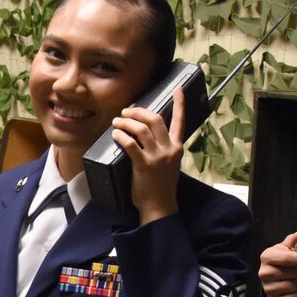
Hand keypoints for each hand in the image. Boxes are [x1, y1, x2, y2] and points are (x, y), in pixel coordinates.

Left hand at [110, 84, 186, 222]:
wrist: (160, 207)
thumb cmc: (161, 186)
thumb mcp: (168, 164)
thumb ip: (163, 148)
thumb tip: (145, 133)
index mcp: (177, 148)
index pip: (180, 121)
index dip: (180, 103)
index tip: (178, 89)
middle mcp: (169, 150)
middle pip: (155, 120)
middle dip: (139, 111)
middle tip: (126, 110)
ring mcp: (157, 158)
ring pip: (141, 129)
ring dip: (126, 121)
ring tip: (117, 121)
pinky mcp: (144, 166)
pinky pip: (131, 144)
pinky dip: (121, 135)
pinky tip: (115, 134)